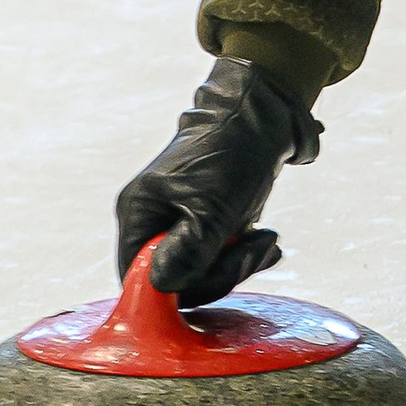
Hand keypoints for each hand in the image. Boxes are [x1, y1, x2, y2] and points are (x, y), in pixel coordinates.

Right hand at [115, 55, 322, 301]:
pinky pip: (217, 256)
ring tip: (266, 241)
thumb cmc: (231, 155)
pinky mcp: (204, 221)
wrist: (262, 116)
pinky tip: (266, 241)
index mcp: (139, 213)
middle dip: (220, 271)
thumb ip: (187, 253)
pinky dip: (242, 254)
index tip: (214, 273)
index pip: (139, 276)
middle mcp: (152, 220)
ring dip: (238, 262)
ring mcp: (178, 221)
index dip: (173, 288)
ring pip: (201, 270)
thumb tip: (161, 287)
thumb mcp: (211, 209)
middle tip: (255, 250)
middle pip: (175, 278)